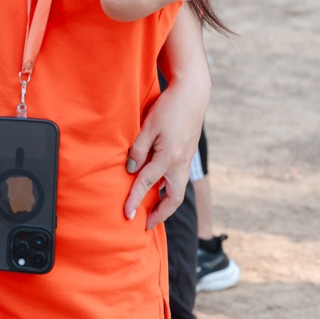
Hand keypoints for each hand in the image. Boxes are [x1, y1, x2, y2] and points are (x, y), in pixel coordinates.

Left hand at [124, 78, 206, 227]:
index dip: (135, 200)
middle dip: (160, 214)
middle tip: (145, 223)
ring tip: (151, 211)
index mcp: (169, 157)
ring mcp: (186, 160)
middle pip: (173, 198)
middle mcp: (180, 163)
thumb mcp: (148, 126)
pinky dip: (169, 189)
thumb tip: (131, 170)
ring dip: (166, 203)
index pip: (147, 184)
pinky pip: (178, 179)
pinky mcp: (187, 155)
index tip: (126, 215)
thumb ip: (138, 150)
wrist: (193, 95)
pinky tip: (158, 188)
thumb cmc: (168, 108)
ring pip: (178, 190)